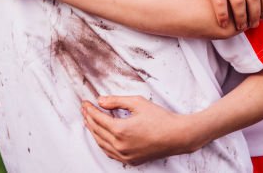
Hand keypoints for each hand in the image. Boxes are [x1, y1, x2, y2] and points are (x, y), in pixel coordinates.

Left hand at [81, 96, 195, 165]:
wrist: (177, 136)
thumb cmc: (160, 118)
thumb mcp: (138, 103)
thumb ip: (116, 101)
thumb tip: (100, 101)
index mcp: (120, 130)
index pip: (98, 119)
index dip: (90, 110)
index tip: (85, 103)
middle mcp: (120, 145)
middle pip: (97, 131)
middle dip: (89, 119)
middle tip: (85, 109)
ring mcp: (125, 155)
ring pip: (101, 144)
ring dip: (93, 132)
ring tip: (89, 121)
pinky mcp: (131, 161)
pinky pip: (110, 153)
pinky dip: (102, 144)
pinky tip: (101, 137)